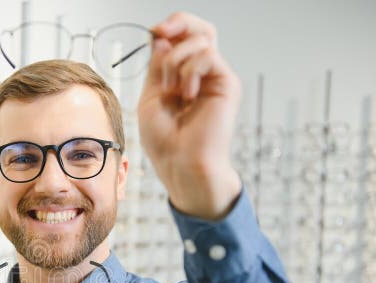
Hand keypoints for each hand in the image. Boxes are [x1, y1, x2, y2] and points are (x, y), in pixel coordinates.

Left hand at [138, 12, 242, 219]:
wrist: (181, 164)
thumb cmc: (165, 141)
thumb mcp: (151, 97)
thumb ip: (157, 66)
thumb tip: (162, 37)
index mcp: (183, 76)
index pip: (182, 38)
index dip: (170, 28)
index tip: (154, 32)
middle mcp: (202, 74)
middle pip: (200, 28)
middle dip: (179, 22)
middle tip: (161, 31)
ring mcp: (216, 78)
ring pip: (200, 40)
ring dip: (175, 61)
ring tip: (172, 90)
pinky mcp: (227, 83)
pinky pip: (208, 56)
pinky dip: (190, 71)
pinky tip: (187, 94)